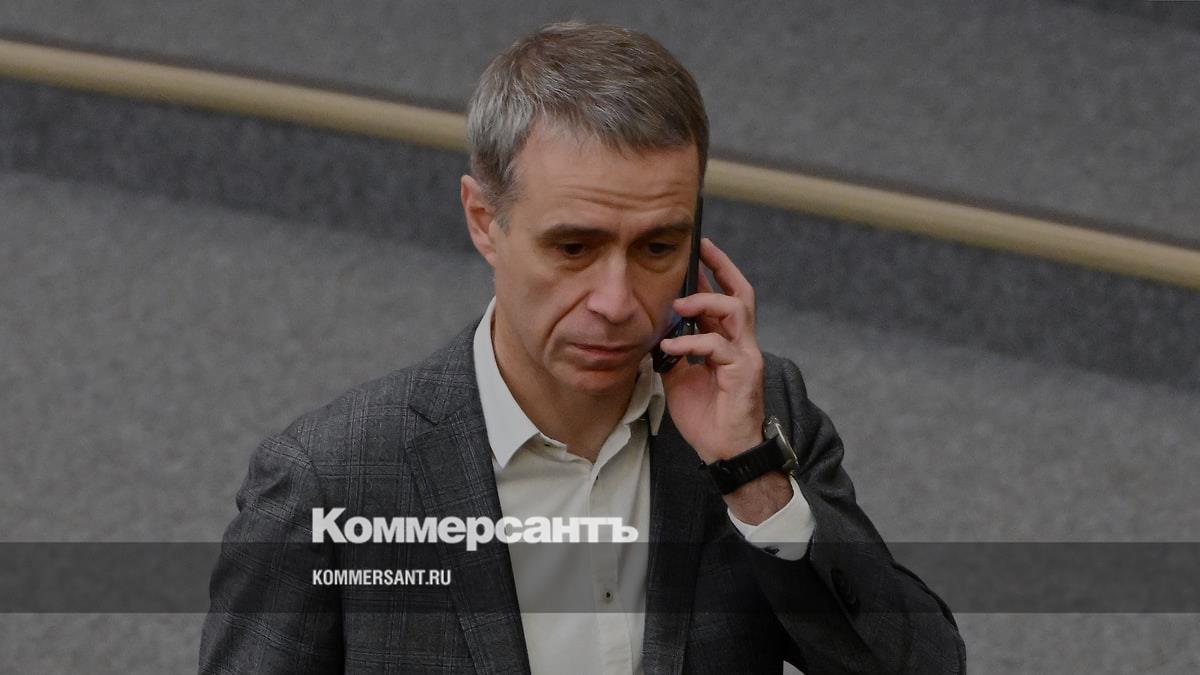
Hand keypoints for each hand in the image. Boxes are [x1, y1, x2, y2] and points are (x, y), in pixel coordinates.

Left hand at [658, 237, 765, 462]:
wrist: (724, 451)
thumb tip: (654, 333)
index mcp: (727, 343)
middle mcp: (742, 344)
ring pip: (735, 310)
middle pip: (740, 293)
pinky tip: (671, 346)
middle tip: (700, 250)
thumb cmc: (707, 417)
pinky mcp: (744, 372)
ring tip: (679, 304)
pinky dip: (691, 342)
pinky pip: (717, 346)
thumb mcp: (679, 378)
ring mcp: (746, 356)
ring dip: (705, 301)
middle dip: (721, 267)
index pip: (725, 298)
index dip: (714, 273)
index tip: (698, 250)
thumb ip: (673, 352)